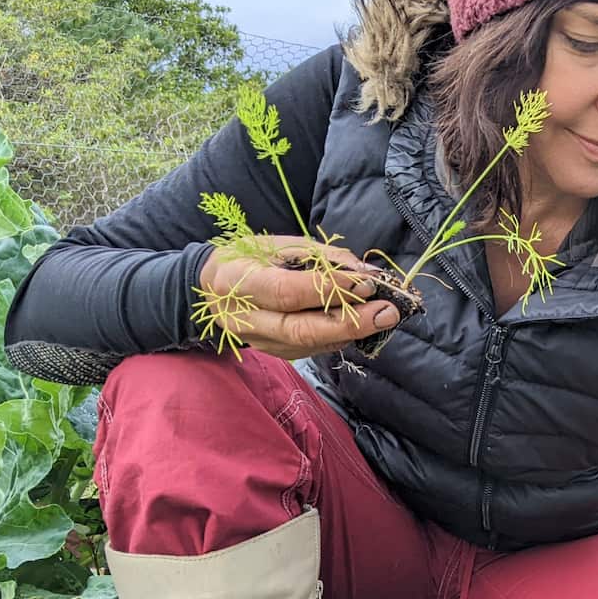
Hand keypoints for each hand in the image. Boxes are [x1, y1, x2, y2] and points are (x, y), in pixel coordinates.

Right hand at [198, 235, 400, 360]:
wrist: (210, 289)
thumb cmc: (247, 258)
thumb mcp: (278, 244)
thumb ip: (321, 258)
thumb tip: (365, 271)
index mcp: (239, 283)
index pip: (289, 292)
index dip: (330, 290)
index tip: (367, 283)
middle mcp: (247, 319)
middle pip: (302, 330)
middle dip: (350, 323)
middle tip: (387, 313)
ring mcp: (260, 343)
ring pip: (312, 344)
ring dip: (352, 331)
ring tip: (383, 316)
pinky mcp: (275, 354)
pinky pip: (313, 349)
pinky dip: (340, 336)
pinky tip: (360, 324)